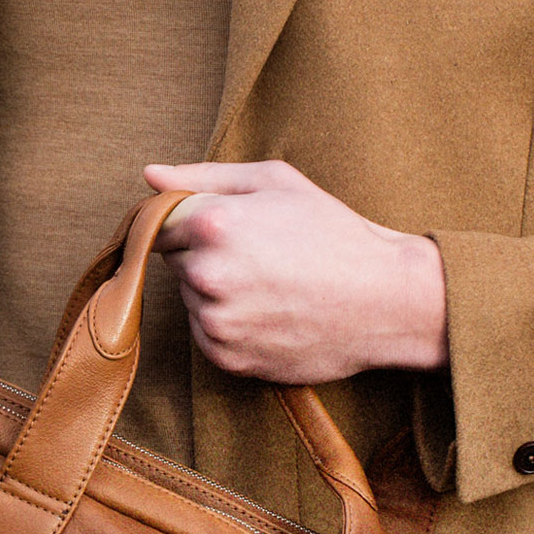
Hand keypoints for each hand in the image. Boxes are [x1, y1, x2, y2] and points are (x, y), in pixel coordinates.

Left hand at [144, 160, 447, 381]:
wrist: (385, 300)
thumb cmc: (334, 232)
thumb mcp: (276, 182)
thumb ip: (205, 176)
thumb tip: (149, 175)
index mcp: (213, 223)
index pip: (161, 222)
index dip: (194, 222)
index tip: (228, 228)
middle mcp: (206, 275)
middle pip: (177, 261)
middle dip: (207, 255)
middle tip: (262, 255)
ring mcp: (216, 321)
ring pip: (192, 299)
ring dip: (217, 292)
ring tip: (271, 284)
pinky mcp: (227, 357)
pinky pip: (208, 333)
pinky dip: (231, 323)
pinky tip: (272, 311)